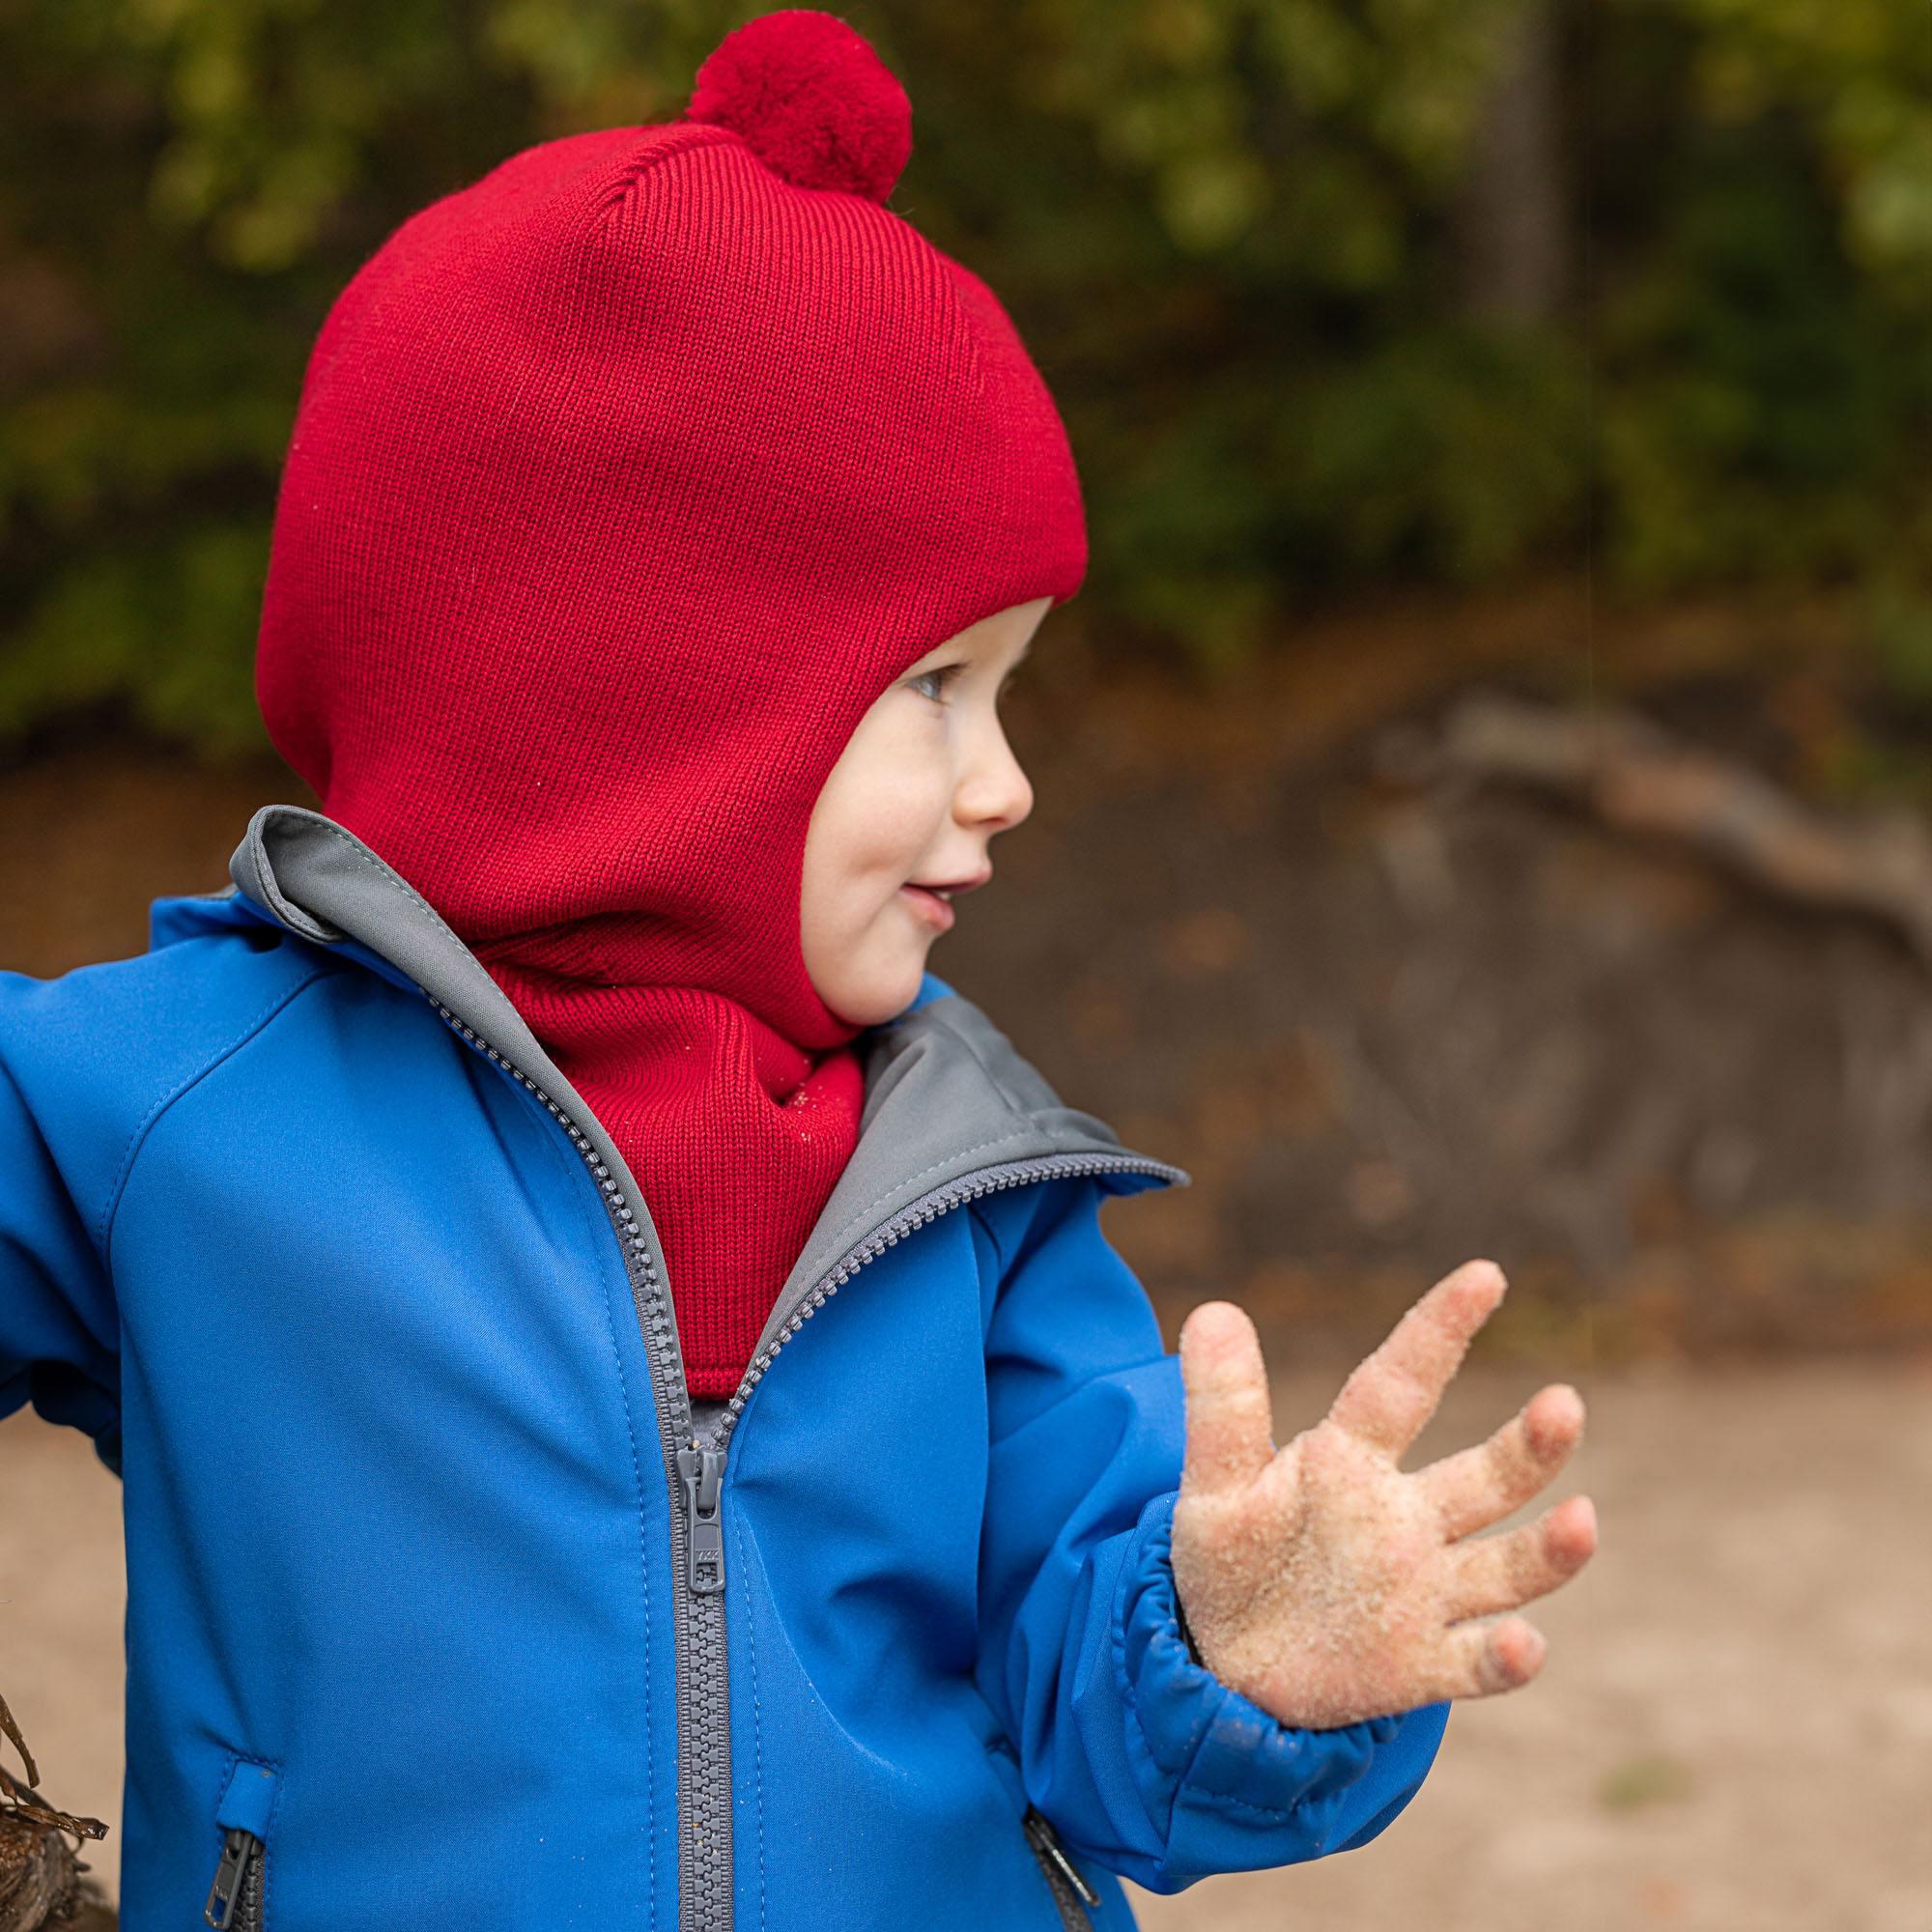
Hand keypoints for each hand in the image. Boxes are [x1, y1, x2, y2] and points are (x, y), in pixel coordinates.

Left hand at [1169, 1259, 1596, 1729]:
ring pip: (1504, 1566)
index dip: (1440, 1329)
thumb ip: (1224, 1404)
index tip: (1487, 1274)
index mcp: (1351, 1461)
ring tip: (1582, 1517)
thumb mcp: (1216, 1482)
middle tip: (1564, 1404)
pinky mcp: (1420, 1665)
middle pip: (1483, 1478)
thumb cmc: (1231, 1559)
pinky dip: (1505, 1657)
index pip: (1402, 1383)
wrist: (1225, 1668)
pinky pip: (1474, 1662)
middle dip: (1529, 1446)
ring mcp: (1422, 1593)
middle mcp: (1405, 1520)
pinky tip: (1526, 1644)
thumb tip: (1214, 1309)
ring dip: (1548, 1549)